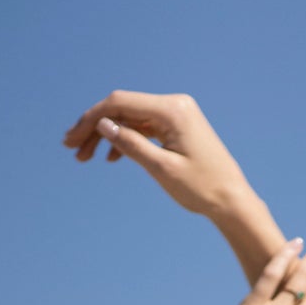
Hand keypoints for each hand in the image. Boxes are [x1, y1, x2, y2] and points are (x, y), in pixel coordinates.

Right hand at [62, 91, 251, 218]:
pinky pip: (145, 127)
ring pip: (131, 118)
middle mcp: (174, 104)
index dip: (92, 119)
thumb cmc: (202, 189)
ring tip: (85, 157)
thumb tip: (103, 124)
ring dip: (108, 135)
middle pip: (123, 108)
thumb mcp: (161, 169)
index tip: (72, 139)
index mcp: (172, 110)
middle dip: (96, 127)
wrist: (233, 201)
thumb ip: (131, 144)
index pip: (120, 103)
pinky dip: (127, 139)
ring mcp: (177, 114)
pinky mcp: (178, 126)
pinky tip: (111, 157)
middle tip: (72, 149)